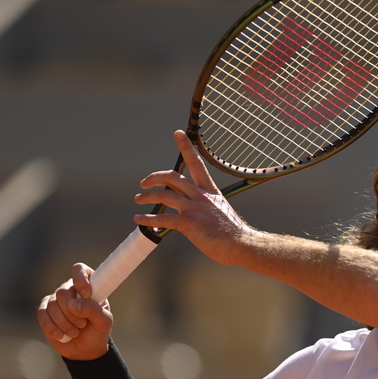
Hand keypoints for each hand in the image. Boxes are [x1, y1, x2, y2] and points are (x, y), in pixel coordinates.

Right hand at [36, 262, 112, 358]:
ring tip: (75, 332)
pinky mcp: (45, 312)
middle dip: (72, 313)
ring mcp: (56, 300)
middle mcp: (70, 289)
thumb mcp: (104, 322)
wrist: (86, 349)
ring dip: (64, 323)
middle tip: (83, 324)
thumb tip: (72, 304)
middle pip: (63, 292)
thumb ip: (94, 310)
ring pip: (52, 305)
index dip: (81, 279)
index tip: (86, 295)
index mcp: (88, 286)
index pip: (79, 270)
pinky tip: (61, 336)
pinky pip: (42, 315)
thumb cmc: (97, 330)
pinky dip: (51, 327)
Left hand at [132, 130, 255, 264]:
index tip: (178, 133)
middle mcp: (201, 196)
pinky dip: (147, 218)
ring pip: (165, 195)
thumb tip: (183, 208)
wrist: (239, 244)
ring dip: (147, 195)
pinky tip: (138, 219)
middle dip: (154, 177)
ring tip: (138, 199)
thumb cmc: (229, 232)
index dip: (186, 147)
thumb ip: (200, 205)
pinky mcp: (189, 223)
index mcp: (210, 191)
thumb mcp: (218, 211)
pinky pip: (163, 218)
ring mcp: (195, 209)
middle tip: (143, 183)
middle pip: (173, 177)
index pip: (197, 164)